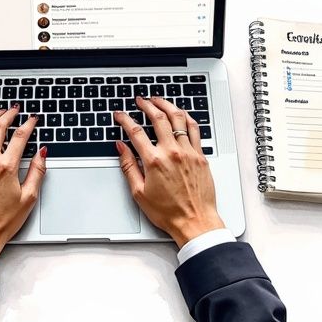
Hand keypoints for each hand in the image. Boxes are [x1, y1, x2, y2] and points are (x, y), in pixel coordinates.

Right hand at [114, 96, 224, 246]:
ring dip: (166, 105)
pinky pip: (194, 129)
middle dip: (146, 105)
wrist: (195, 221)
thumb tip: (121, 148)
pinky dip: (186, 117)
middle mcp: (172, 152)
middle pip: (158, 119)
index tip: (120, 115)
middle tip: (140, 100)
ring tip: (158, 100)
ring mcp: (188, 152)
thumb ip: (129, 167)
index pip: (135, 132)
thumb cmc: (169, 212)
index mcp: (154, 161)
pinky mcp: (200, 155)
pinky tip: (181, 113)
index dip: (125, 120)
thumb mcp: (139, 193)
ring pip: (178, 119)